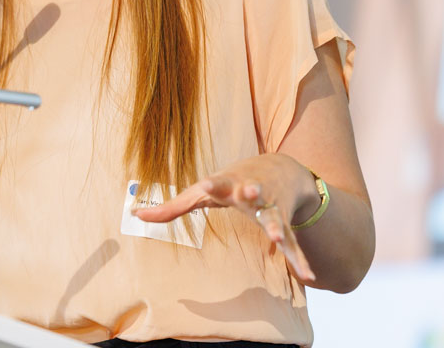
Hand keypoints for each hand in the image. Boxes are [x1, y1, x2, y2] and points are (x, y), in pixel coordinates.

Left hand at [131, 154, 316, 282]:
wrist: (283, 169)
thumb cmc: (234, 182)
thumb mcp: (204, 191)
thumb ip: (173, 207)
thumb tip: (136, 214)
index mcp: (229, 184)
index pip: (216, 183)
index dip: (210, 184)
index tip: (204, 184)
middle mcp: (253, 192)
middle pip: (251, 192)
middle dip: (251, 192)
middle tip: (251, 193)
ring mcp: (272, 207)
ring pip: (275, 217)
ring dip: (277, 226)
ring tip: (278, 238)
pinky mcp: (286, 223)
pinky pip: (294, 244)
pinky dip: (300, 259)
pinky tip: (307, 275)